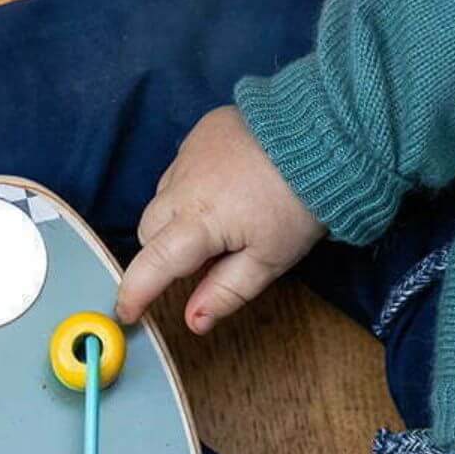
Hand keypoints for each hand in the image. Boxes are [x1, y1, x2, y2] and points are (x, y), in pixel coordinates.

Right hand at [114, 106, 324, 332]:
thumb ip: (225, 291)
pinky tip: (227, 185)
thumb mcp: (269, 259)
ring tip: (223, 218)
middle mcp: (182, 186)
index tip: (126, 312)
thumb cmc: (300, 202)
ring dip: (178, 216)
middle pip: (149, 230)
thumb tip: (193, 321)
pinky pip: (182, 166)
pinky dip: (193, 184)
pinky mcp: (202, 132)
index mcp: (198, 222)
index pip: (152, 265)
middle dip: (162, 251)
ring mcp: (189, 154)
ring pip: (163, 198)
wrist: (328, 132)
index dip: (134, 292)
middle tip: (201, 261)